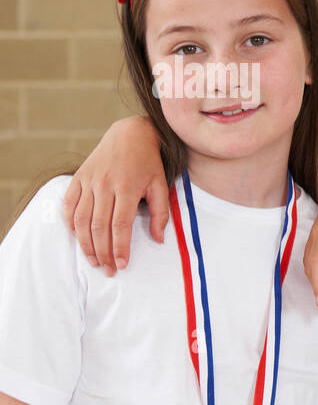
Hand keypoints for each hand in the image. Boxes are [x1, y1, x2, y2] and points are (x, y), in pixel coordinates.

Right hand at [61, 116, 166, 274]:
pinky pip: (69, 204)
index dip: (119, 248)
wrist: (130, 134)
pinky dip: (70, 222)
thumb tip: (158, 239)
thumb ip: (161, 213)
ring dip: (85, 243)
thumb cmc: (149, 163)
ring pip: (81, 219)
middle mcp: (105, 185)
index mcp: (127, 188)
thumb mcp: (161, 185)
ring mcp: (89, 181)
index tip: (121, 265)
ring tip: (92, 261)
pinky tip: (76, 237)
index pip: (120, 225)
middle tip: (107, 270)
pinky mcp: (78, 177)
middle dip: (102, 252)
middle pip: (98, 226)